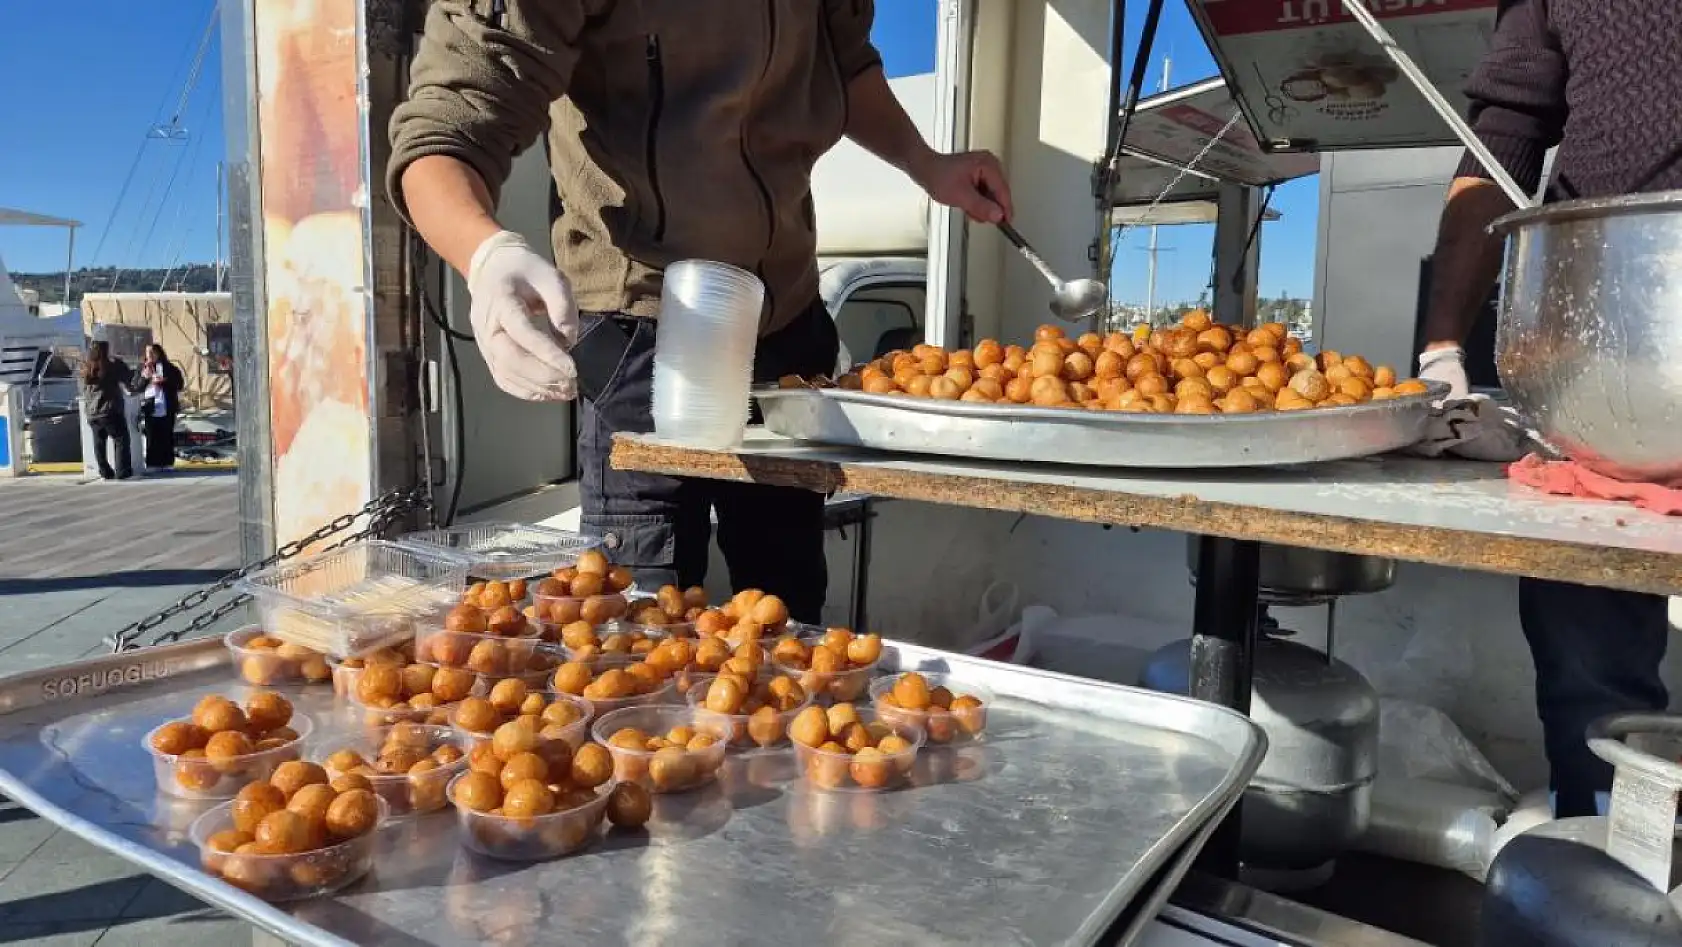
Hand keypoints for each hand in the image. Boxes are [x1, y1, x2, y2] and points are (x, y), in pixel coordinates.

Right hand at [467, 231, 579, 400]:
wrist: (493, 269)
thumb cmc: (525, 271)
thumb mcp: (550, 275)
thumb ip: (561, 304)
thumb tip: (568, 340)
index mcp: (500, 302)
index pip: (523, 333)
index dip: (547, 354)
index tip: (572, 368)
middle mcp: (487, 327)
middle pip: (511, 359)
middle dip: (544, 376)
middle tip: (572, 383)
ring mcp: (484, 344)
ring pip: (506, 374)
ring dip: (538, 388)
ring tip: (566, 392)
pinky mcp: (488, 355)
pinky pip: (504, 379)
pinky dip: (526, 391)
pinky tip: (548, 394)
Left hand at [913, 150, 1012, 223]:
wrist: (925, 170)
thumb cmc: (938, 176)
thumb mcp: (961, 196)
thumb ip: (981, 207)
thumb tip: (998, 216)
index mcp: (988, 165)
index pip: (1003, 191)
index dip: (1005, 210)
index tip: (1006, 223)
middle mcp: (990, 165)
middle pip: (998, 194)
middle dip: (987, 207)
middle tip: (973, 212)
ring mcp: (985, 170)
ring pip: (991, 196)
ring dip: (980, 205)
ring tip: (964, 204)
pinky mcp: (980, 175)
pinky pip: (984, 194)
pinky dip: (976, 201)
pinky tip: (965, 202)